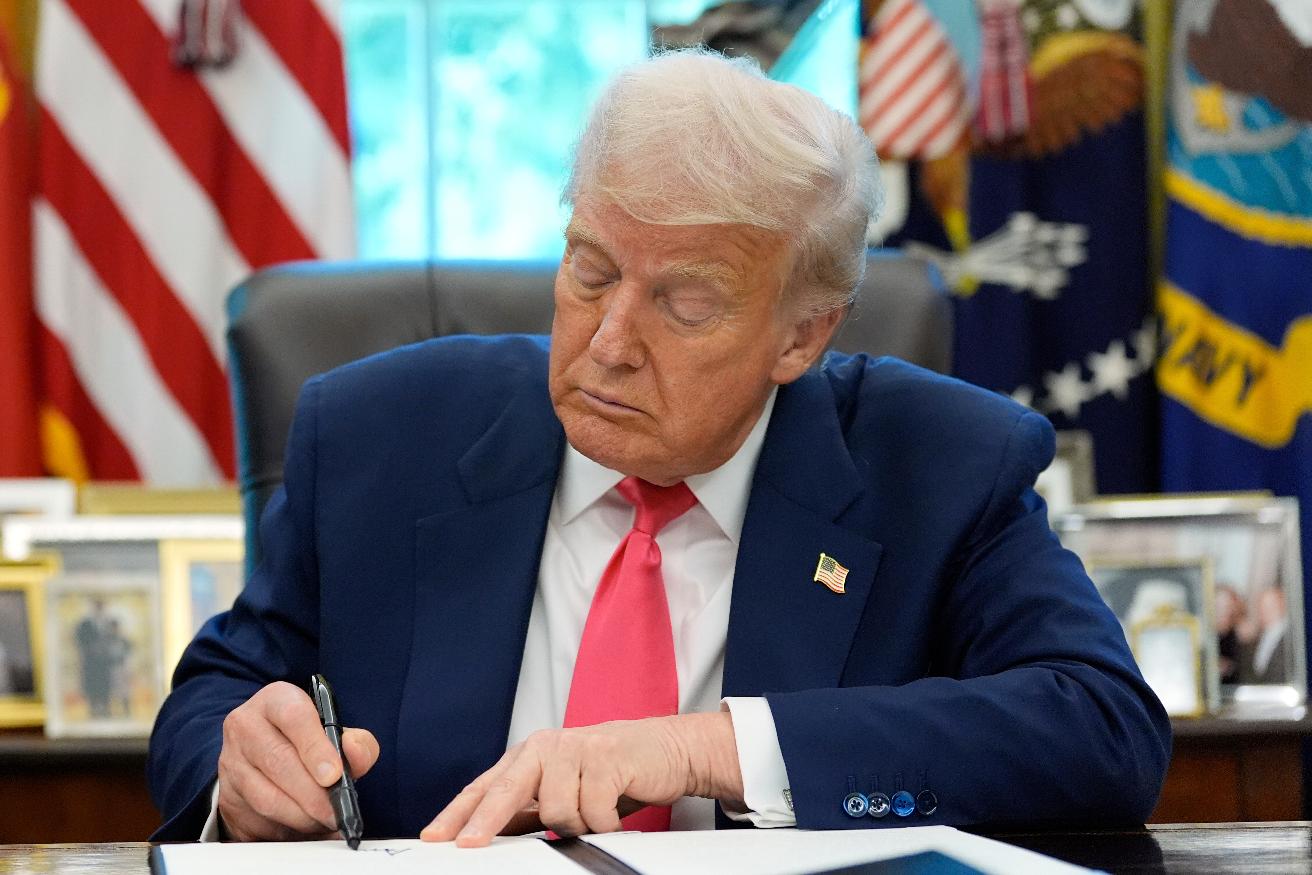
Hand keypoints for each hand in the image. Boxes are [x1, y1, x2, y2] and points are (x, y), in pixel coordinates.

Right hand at [217, 681, 379, 840]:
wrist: (265, 751)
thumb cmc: (305, 739)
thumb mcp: (334, 731)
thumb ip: (356, 742)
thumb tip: (355, 753)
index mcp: (276, 700)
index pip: (294, 717)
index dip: (315, 748)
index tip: (334, 775)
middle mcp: (246, 726)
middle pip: (278, 761)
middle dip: (313, 794)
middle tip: (336, 811)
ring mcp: (231, 762)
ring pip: (265, 796)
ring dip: (300, 816)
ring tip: (324, 821)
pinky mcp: (227, 797)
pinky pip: (256, 821)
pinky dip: (286, 830)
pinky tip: (306, 830)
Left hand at [421, 712, 742, 846]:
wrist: (666, 750)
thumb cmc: (614, 772)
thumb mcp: (564, 791)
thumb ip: (528, 810)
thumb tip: (488, 834)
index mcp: (530, 755)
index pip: (485, 786)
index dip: (458, 813)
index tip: (435, 837)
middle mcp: (547, 746)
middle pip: (505, 790)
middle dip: (484, 822)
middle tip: (468, 847)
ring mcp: (575, 749)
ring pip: (555, 810)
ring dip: (577, 824)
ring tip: (595, 813)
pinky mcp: (605, 757)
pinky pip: (592, 811)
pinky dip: (604, 822)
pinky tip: (614, 807)